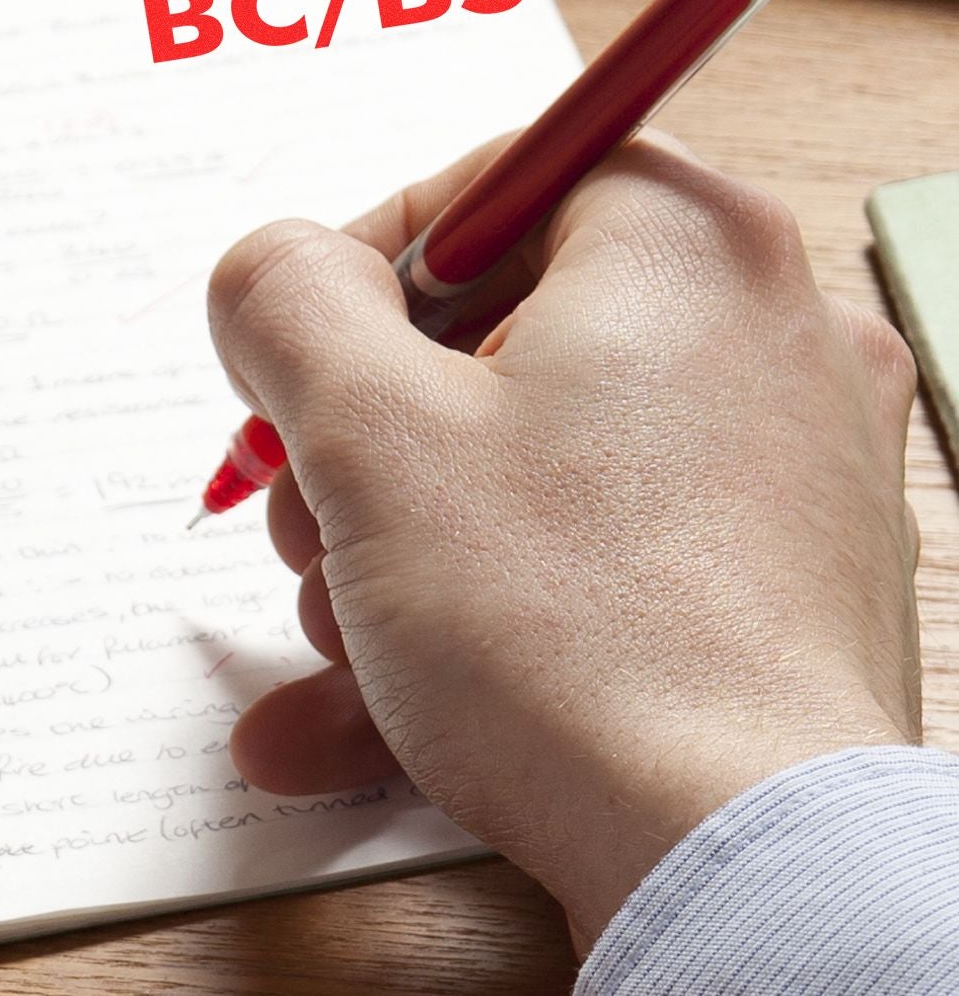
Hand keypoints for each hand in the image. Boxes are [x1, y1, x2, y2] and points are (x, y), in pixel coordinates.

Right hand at [206, 133, 920, 951]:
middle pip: (498, 336)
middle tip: (304, 511)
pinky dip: (475, 613)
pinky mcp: (773, 577)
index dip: (358, 270)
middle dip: (364, 436)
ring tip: (335, 632)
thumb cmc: (572, 631)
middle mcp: (759, 330)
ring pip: (532, 463)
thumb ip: (282, 300)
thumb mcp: (366, 431)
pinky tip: (353, 712)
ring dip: (398, 541)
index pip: (487, 186)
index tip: (294, 363)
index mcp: (684, 244)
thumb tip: (274, 272)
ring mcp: (780, 462)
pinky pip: (589, 559)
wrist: (742, 868)